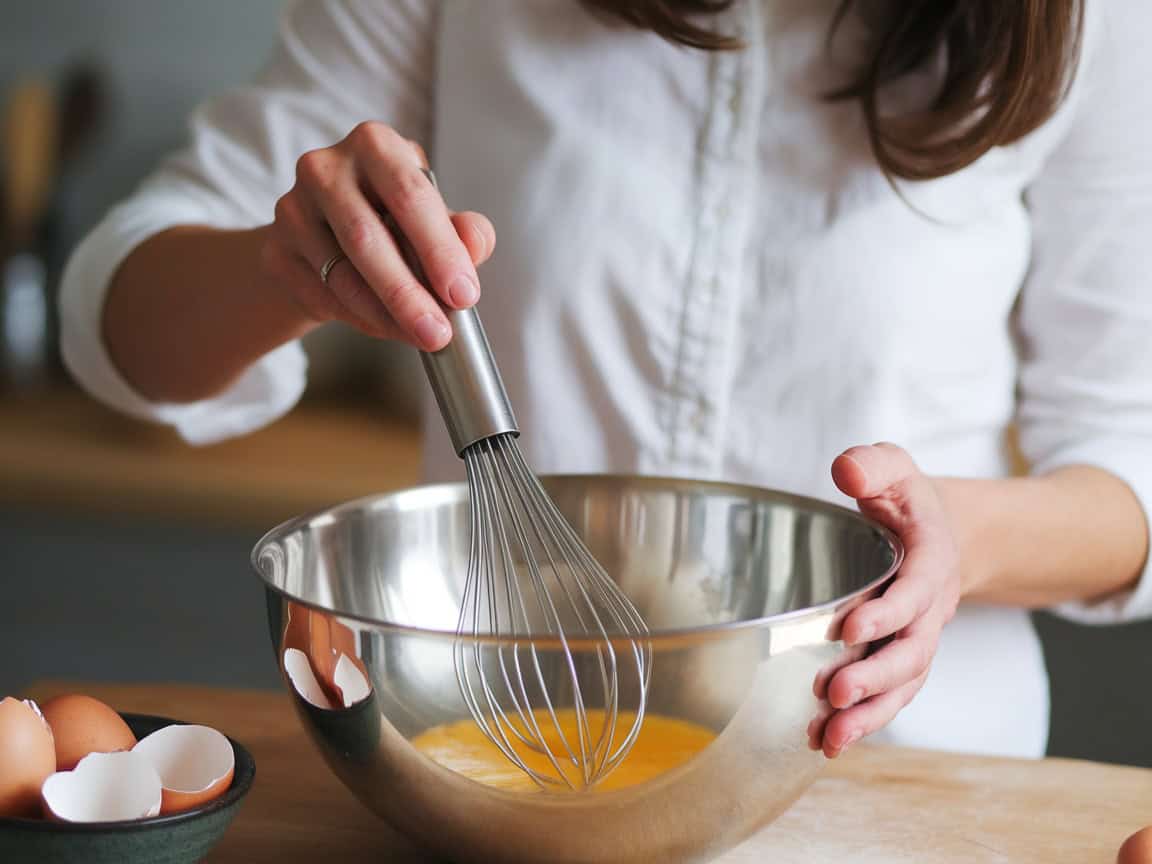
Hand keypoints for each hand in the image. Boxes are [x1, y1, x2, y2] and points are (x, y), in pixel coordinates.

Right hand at [261, 122, 495, 349]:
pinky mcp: (276, 250)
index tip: (463, 295)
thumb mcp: (437, 220)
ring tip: (419, 336)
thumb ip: (464, 231)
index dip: (440, 250)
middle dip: (408, 293)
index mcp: (375, 145)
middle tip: (438, 333)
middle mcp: (326, 168)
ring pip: (342, 274)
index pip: (411, 196)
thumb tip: (475, 244)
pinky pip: (322, 295)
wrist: (329, 241)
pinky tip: (386, 327)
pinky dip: (360, 319)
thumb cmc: (393, 223)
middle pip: (368, 237)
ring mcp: (292, 208)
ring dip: (386, 315)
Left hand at [808, 443, 960, 757]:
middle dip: (876, 676)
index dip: (887, 611)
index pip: (915, 591)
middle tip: (834, 692)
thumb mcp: (891, 467)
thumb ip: (870, 466)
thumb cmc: (904, 499)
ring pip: (904, 685)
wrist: (938, 530)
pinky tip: (826, 741)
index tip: (849, 627)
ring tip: (830, 737)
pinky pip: (891, 696)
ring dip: (870, 714)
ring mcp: (918, 637)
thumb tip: (846, 470)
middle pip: (913, 652)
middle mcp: (930, 607)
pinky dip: (865, 720)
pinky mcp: (900, 658)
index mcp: (930, 559)